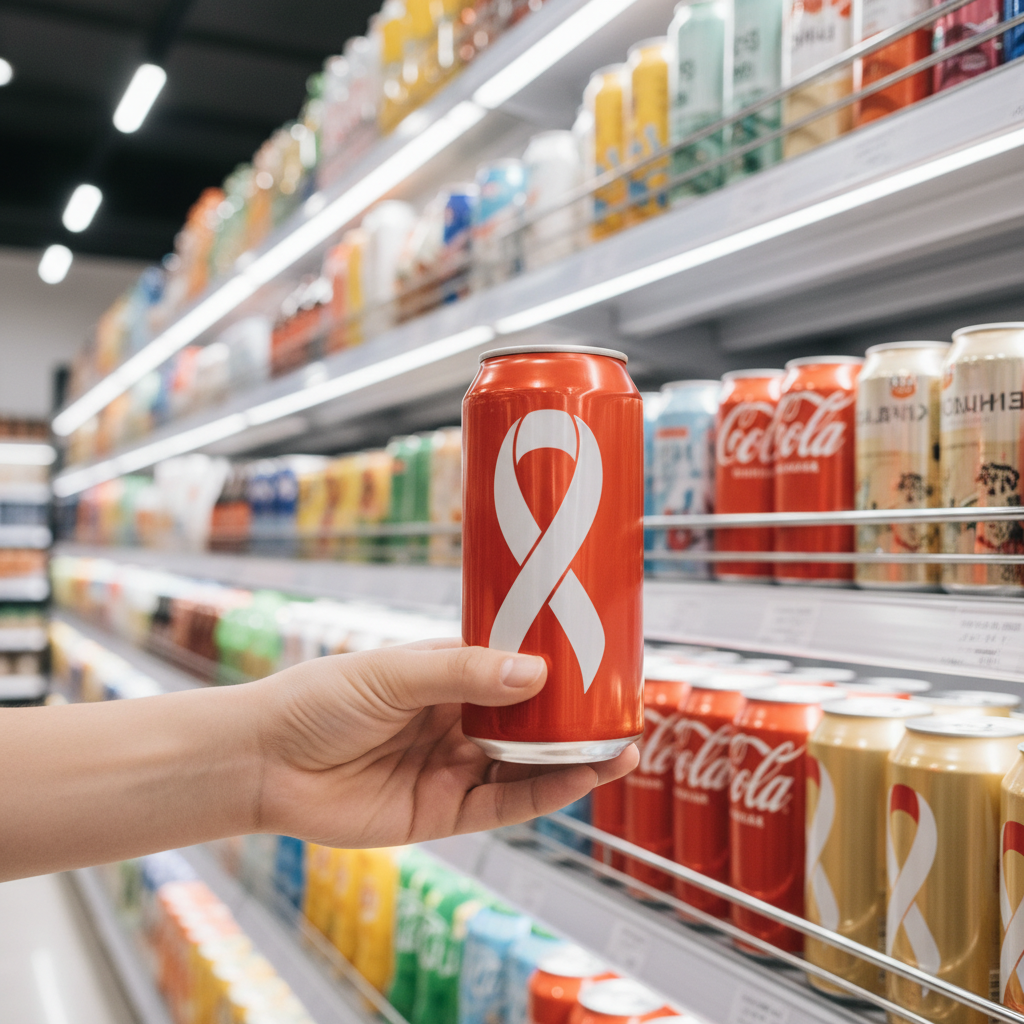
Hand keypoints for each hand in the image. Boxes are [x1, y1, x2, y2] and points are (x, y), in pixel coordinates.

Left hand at [252, 639, 637, 847]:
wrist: (263, 761)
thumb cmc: (318, 699)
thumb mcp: (393, 673)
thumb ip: (463, 674)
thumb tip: (536, 673)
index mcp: (445, 677)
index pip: (513, 670)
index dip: (556, 668)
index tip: (600, 657)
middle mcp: (456, 722)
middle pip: (530, 723)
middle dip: (576, 719)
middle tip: (625, 709)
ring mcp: (451, 768)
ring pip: (526, 767)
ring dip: (573, 760)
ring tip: (622, 747)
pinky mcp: (441, 814)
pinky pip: (503, 806)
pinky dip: (543, 795)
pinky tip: (578, 779)